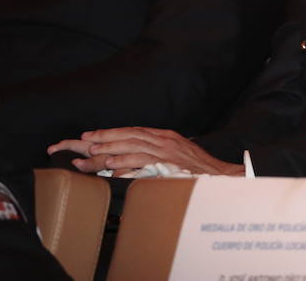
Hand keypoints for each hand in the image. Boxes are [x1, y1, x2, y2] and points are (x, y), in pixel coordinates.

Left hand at [48, 128, 245, 176]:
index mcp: (166, 136)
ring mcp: (166, 151)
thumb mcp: (179, 155)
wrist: (222, 175)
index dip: (111, 132)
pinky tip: (110, 164)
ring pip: (131, 145)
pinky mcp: (167, 163)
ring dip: (108, 148)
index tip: (92, 135)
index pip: (133, 130)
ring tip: (89, 153)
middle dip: (103, 137)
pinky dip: (124, 161)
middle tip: (82, 140)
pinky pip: (141, 160)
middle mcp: (164, 140)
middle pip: (128, 134)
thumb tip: (139, 158)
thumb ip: (160, 153)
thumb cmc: (200, 169)